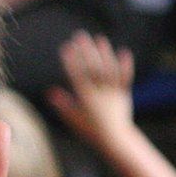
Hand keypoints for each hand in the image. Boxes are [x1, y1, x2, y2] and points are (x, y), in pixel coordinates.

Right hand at [49, 32, 136, 146]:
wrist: (115, 140)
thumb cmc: (91, 131)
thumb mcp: (73, 119)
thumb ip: (63, 104)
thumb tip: (50, 91)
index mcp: (86, 98)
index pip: (77, 75)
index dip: (71, 60)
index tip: (66, 46)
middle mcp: (100, 93)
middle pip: (92, 68)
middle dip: (85, 51)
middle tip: (80, 35)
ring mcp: (113, 93)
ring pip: (108, 70)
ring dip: (104, 53)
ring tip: (98, 39)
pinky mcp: (124, 95)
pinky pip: (125, 79)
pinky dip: (125, 65)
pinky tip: (124, 51)